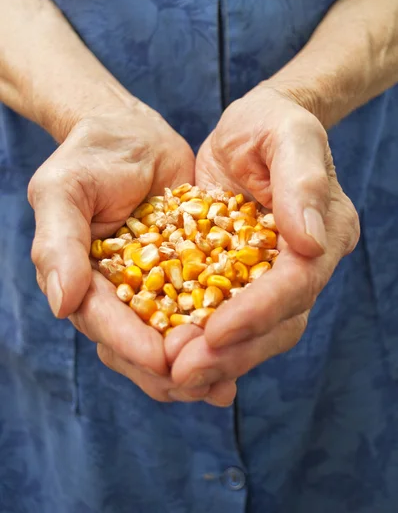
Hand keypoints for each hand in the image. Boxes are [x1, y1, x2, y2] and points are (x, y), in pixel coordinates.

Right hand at [28, 100, 233, 403]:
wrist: (131, 133)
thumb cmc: (89, 156)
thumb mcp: (64, 190)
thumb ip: (58, 243)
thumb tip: (61, 304)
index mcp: (81, 280)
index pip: (103, 321)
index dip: (131, 344)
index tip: (162, 359)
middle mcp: (117, 293)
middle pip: (138, 346)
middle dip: (171, 369)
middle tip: (207, 383)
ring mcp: (154, 285)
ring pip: (172, 337)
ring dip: (200, 361)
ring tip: (228, 381)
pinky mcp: (188, 271)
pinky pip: (203, 308)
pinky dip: (222, 329)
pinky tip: (247, 343)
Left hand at [170, 84, 359, 389]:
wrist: (249, 128)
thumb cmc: (271, 123)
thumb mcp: (288, 135)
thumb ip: (303, 181)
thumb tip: (312, 242)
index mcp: (326, 231)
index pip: (297, 284)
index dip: (259, 312)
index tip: (215, 332)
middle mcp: (306, 262)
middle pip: (278, 322)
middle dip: (233, 351)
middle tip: (183, 373)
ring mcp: (275, 273)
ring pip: (254, 332)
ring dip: (215, 358)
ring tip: (170, 374)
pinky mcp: (242, 276)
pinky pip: (226, 317)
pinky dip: (201, 341)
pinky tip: (167, 355)